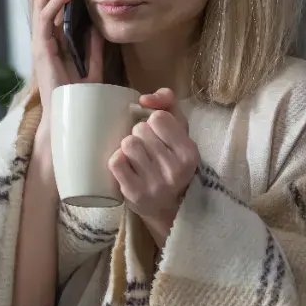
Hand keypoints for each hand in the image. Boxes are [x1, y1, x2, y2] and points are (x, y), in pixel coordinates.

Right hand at [32, 0, 104, 128]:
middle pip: (46, 1)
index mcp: (54, 44)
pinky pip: (46, 19)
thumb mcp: (92, 71)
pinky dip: (57, 3)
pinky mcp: (41, 49)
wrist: (68, 121)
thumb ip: (93, 51)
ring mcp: (40, 44)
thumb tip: (98, 29)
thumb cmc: (79, 102)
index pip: (55, 8)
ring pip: (42, 5)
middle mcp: (44, 41)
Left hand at [109, 88, 198, 243]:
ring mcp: (154, 184)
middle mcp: (175, 170)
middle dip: (140, 135)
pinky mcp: (134, 194)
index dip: (154, 123)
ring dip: (128, 148)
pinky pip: (116, 161)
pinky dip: (118, 161)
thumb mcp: (179, 131)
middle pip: (140, 129)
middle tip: (147, 150)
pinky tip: (127, 168)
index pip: (159, 118)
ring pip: (127, 143)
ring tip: (137, 158)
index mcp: (189, 153)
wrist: (168, 207)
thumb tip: (145, 99)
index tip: (159, 135)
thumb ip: (168, 104)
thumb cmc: (171, 161)